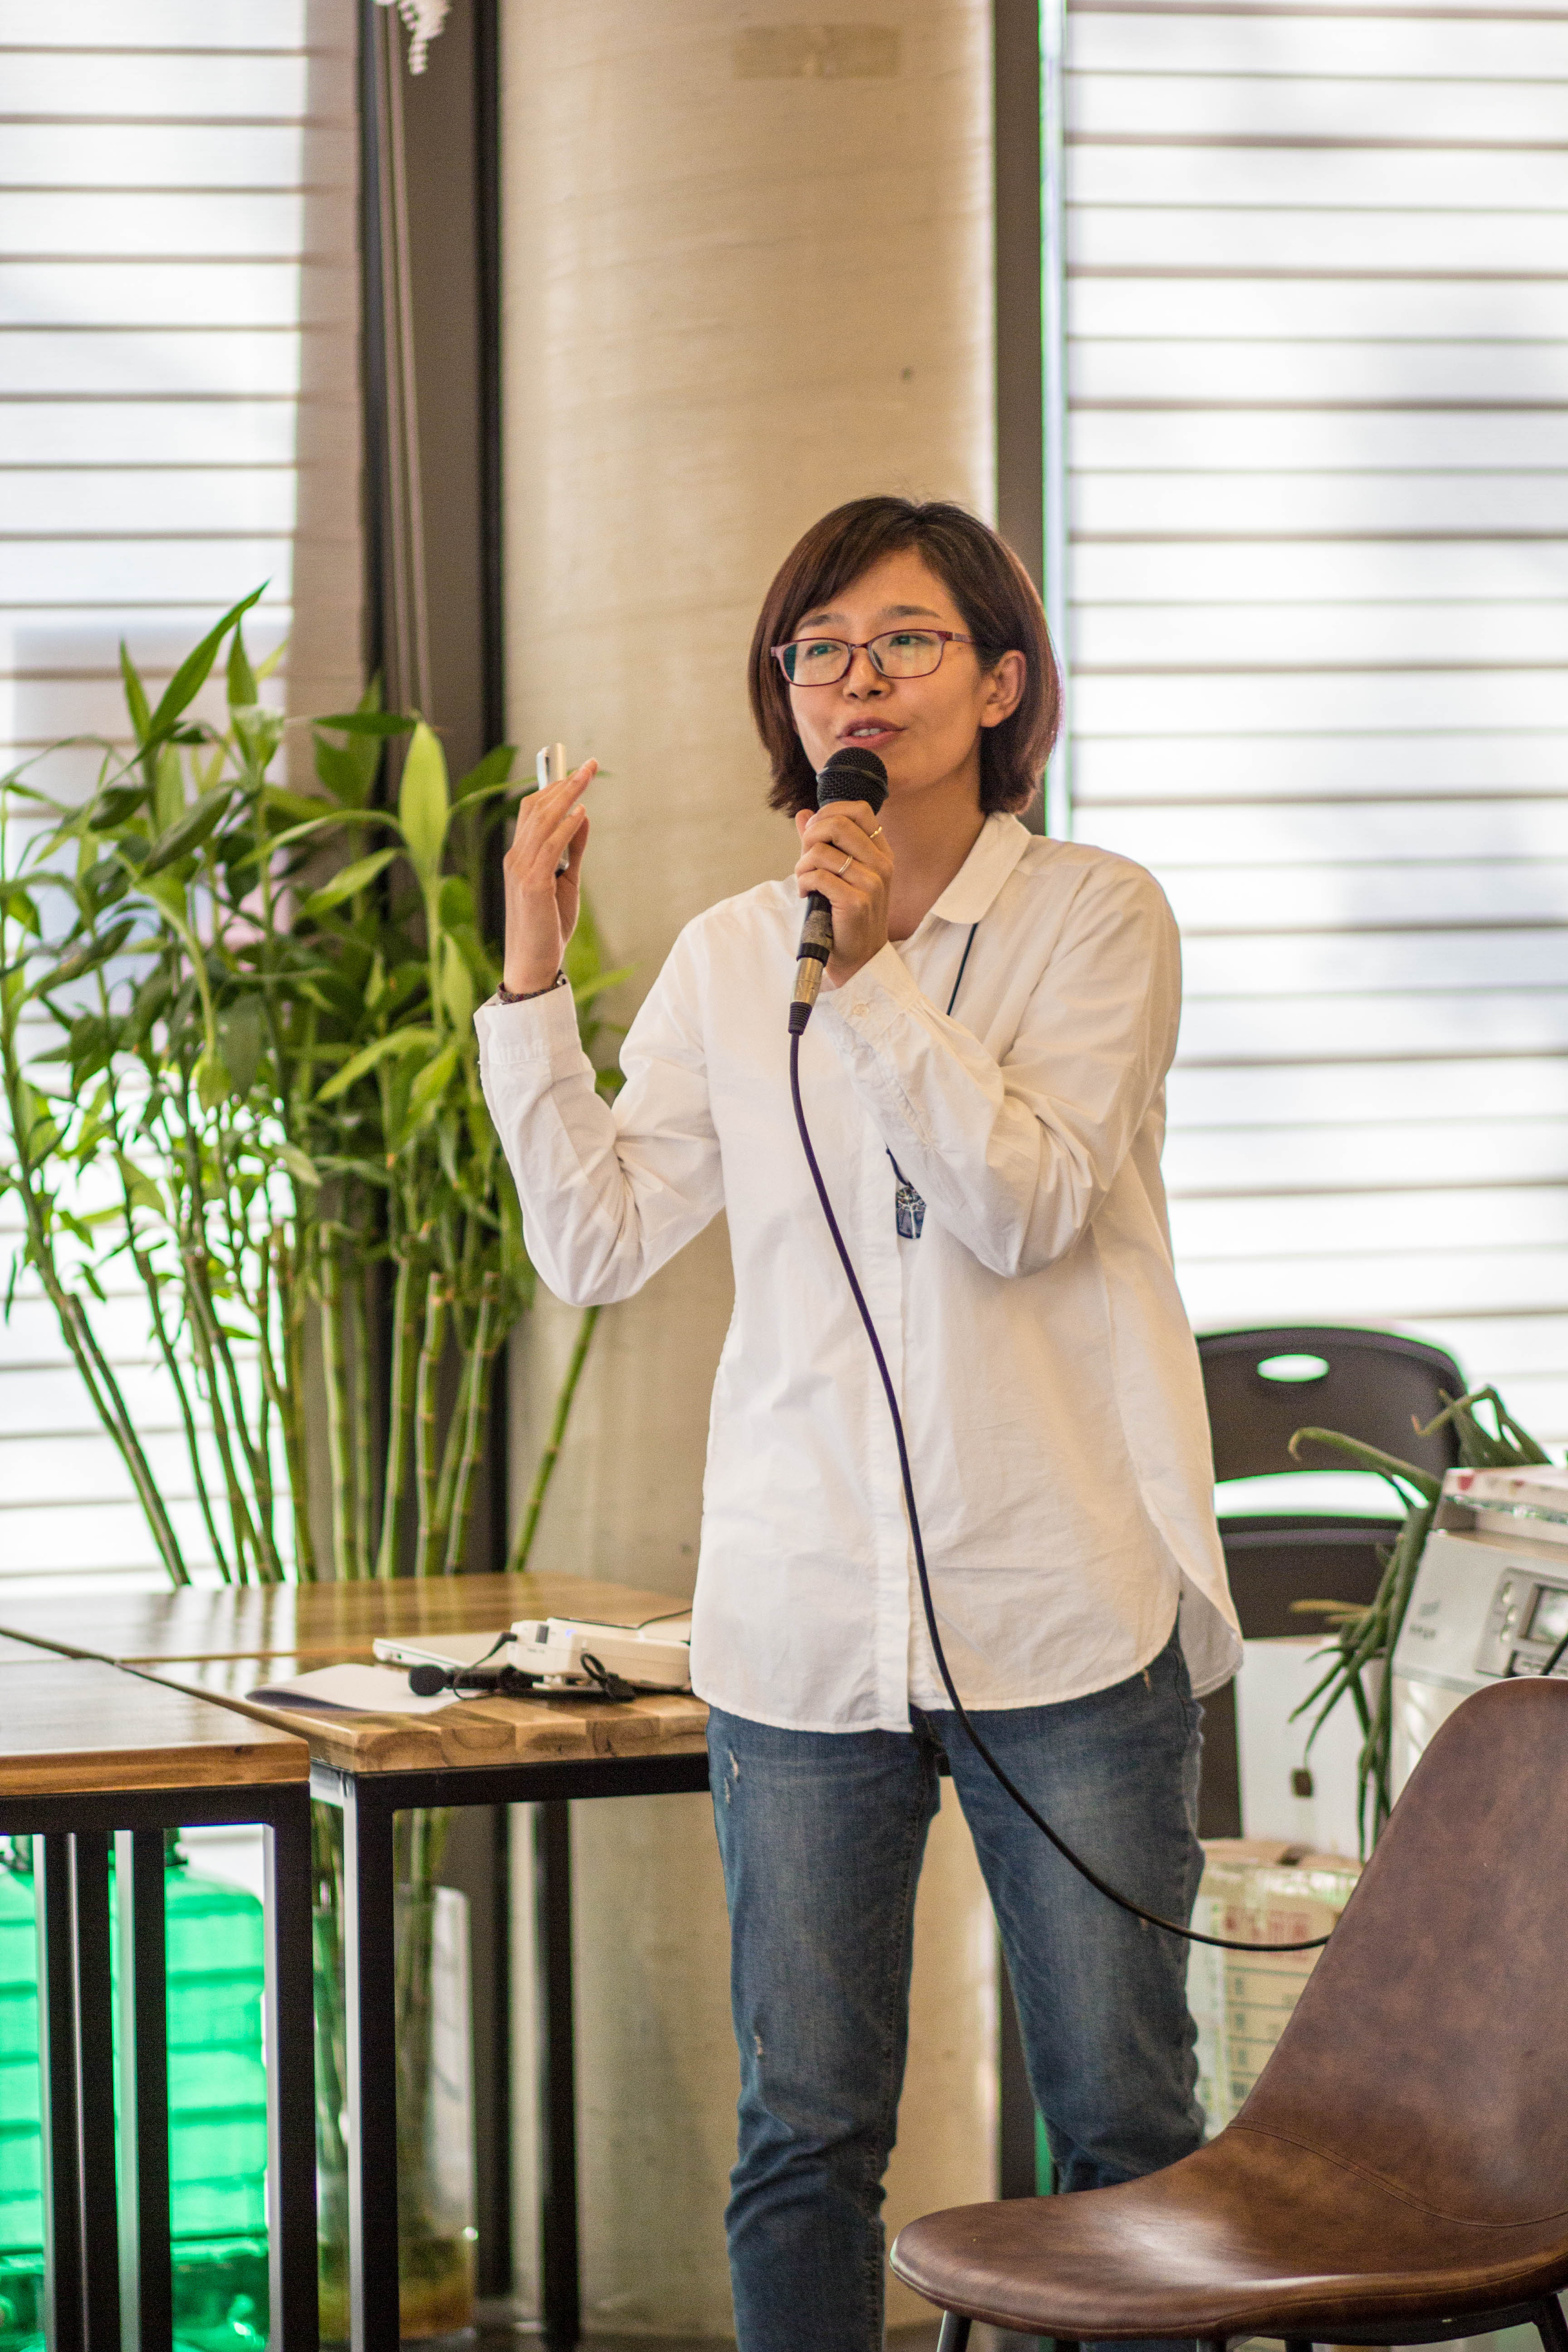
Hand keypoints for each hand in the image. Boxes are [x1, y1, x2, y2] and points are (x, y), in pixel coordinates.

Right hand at [502, 759, 596, 993]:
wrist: (533, 962)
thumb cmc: (549, 926)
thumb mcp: (566, 881)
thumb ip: (573, 850)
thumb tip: (582, 815)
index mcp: (519, 857)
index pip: (531, 811)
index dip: (552, 787)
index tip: (576, 771)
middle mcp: (515, 858)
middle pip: (536, 808)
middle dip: (563, 783)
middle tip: (589, 766)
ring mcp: (520, 870)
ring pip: (542, 822)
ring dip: (567, 796)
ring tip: (587, 777)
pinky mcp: (531, 885)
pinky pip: (549, 847)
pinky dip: (565, 827)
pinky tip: (580, 813)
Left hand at [793, 800, 891, 987]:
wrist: (860, 957)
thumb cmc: (846, 914)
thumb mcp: (840, 873)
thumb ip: (823, 842)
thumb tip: (803, 814)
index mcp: (881, 852)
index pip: (859, 810)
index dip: (829, 812)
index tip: (814, 832)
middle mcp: (881, 864)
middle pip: (837, 824)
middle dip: (810, 837)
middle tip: (805, 858)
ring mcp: (871, 883)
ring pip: (821, 851)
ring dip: (802, 865)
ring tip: (805, 881)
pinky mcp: (856, 902)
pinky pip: (817, 876)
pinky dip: (803, 883)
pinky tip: (807, 894)